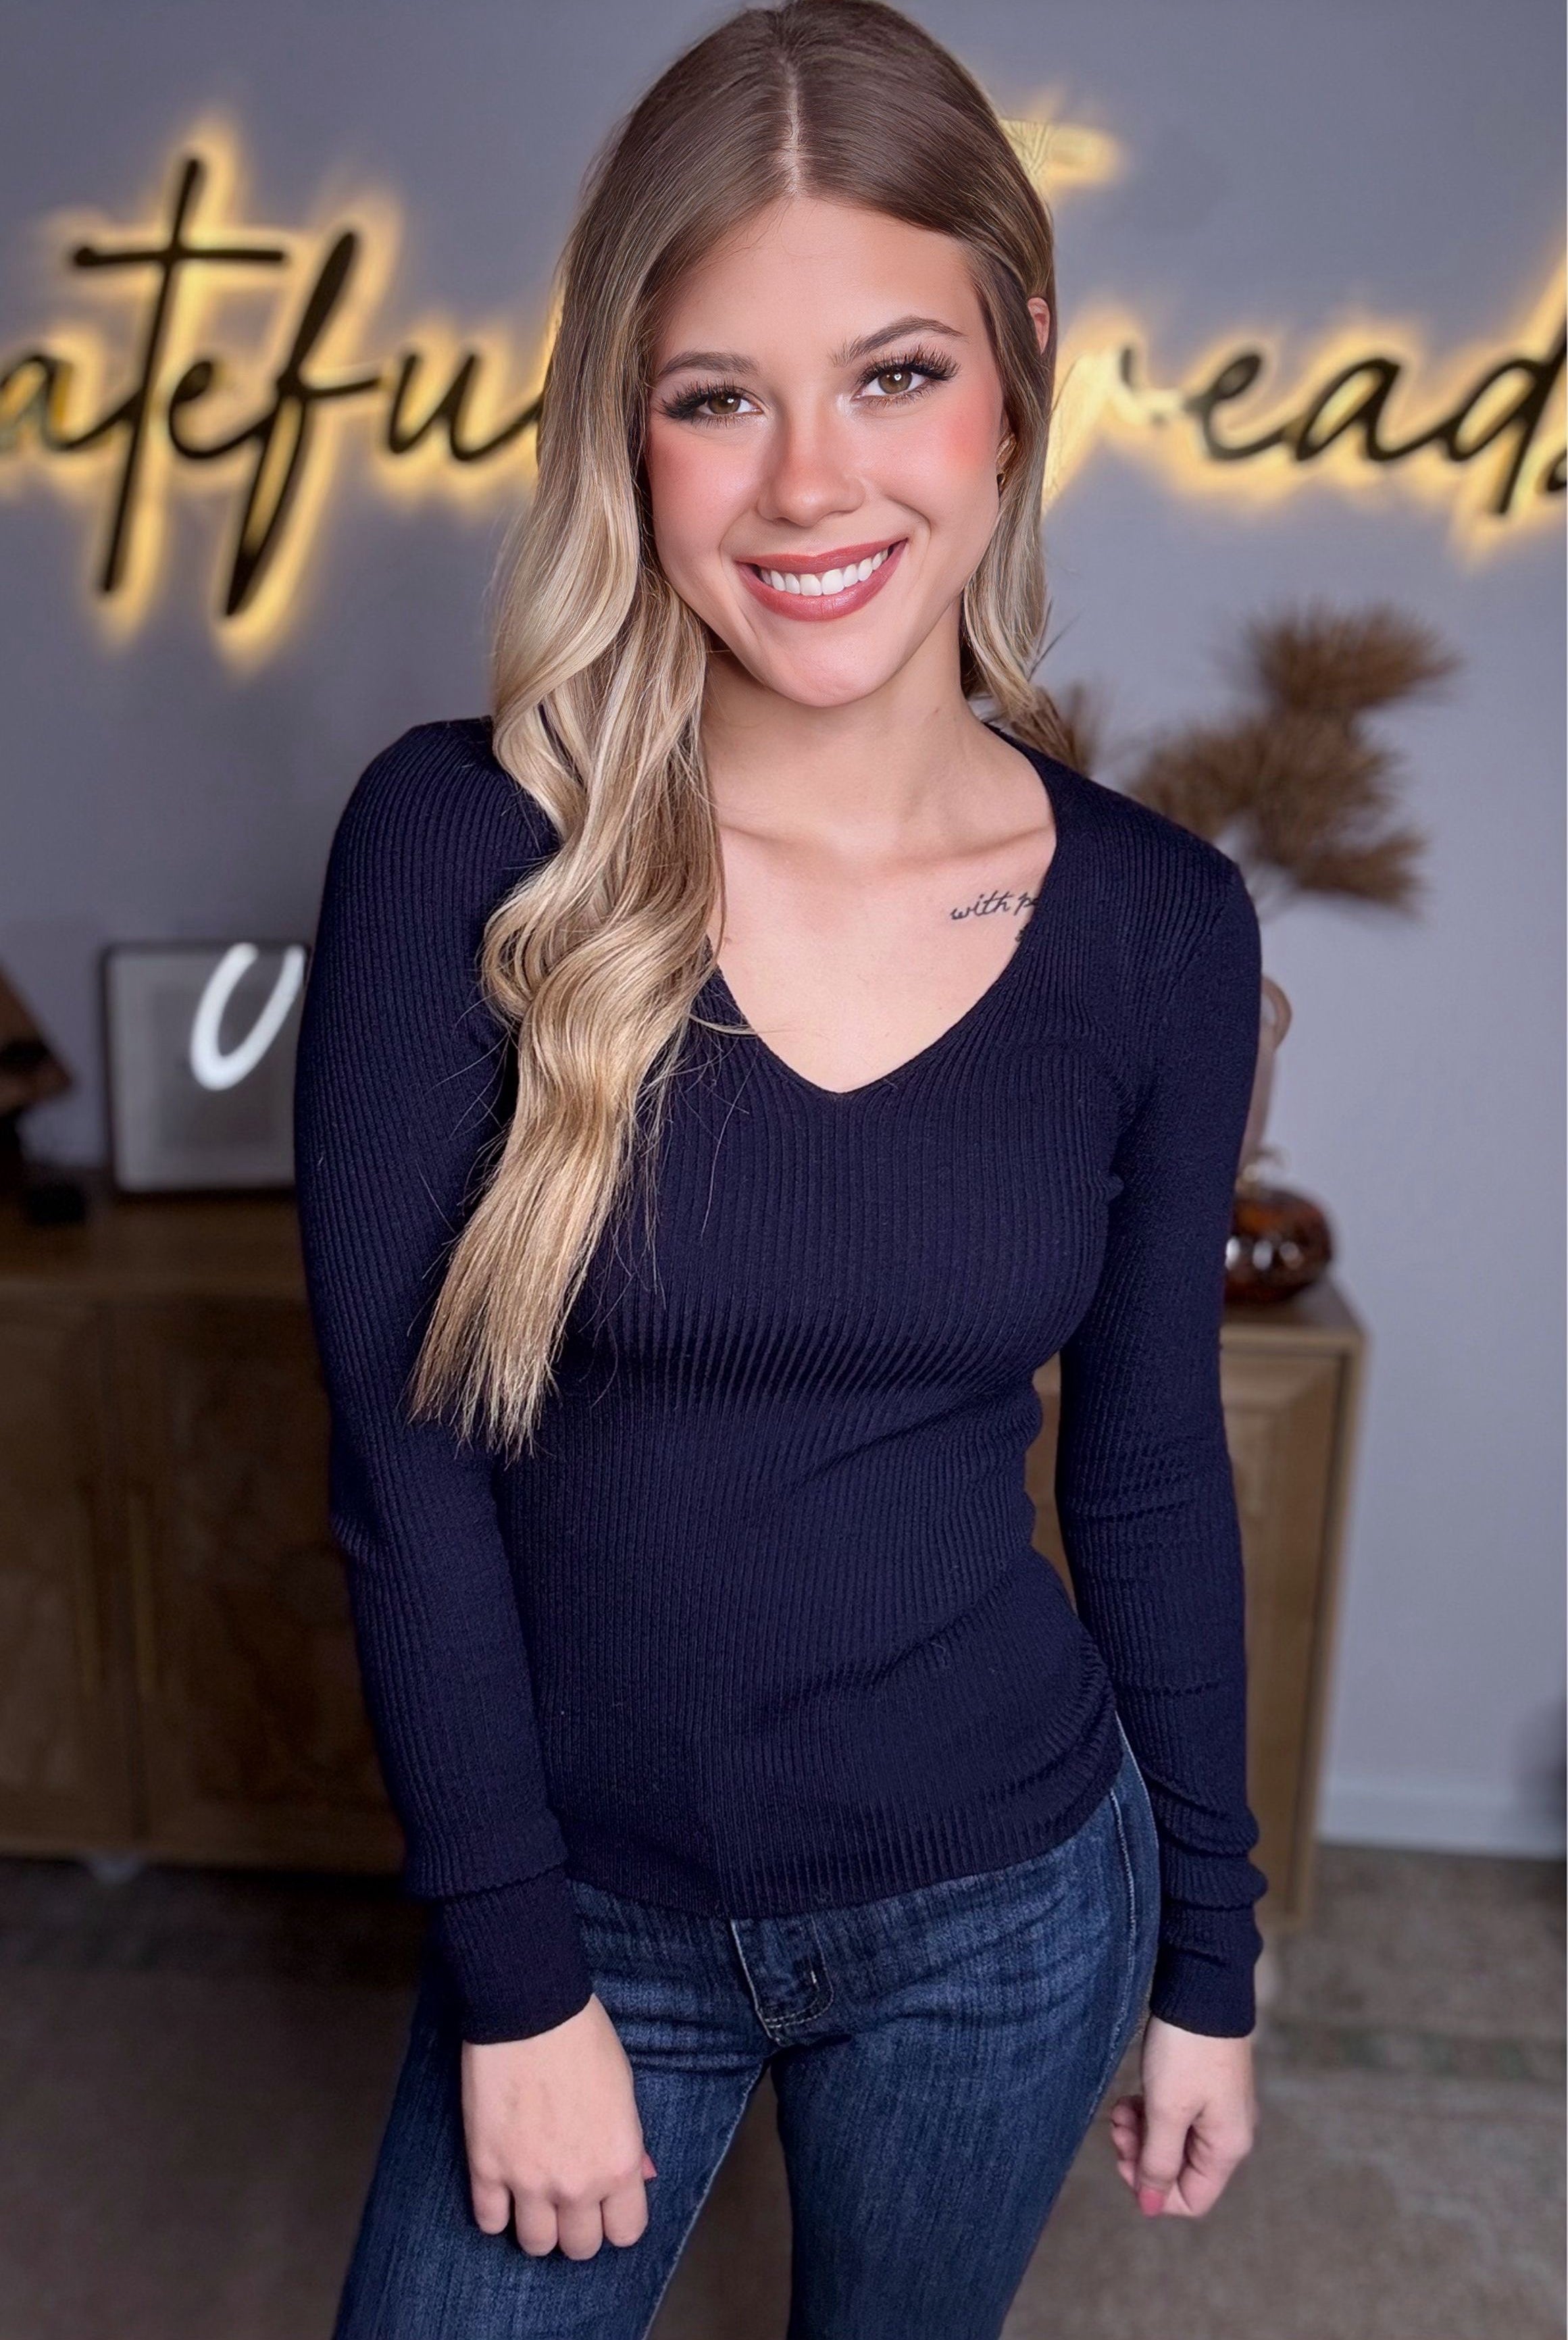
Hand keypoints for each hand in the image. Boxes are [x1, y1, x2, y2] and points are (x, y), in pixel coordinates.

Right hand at [461, 1993, 658, 2258]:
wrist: (530, 2009)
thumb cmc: (584, 2040)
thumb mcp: (624, 2091)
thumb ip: (628, 2143)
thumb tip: (636, 2176)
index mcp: (618, 2164)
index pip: (626, 2232)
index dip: (616, 2219)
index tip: (607, 2205)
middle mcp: (577, 2184)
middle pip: (580, 2247)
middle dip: (577, 2226)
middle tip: (569, 2198)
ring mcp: (528, 2181)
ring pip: (535, 2245)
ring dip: (537, 2225)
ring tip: (535, 2196)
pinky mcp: (486, 2169)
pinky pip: (489, 2222)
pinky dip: (496, 2211)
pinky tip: (502, 2189)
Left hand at [1107, 2013, 1257, 2217]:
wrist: (1202, 1986)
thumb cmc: (1187, 2050)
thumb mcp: (1167, 2110)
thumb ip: (1159, 2162)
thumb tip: (1150, 2207)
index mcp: (1227, 2146)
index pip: (1192, 2199)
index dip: (1154, 2191)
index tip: (1123, 2160)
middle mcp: (1229, 2133)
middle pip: (1181, 2171)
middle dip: (1142, 2156)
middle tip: (1117, 2127)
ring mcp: (1218, 2109)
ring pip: (1174, 2143)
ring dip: (1142, 2133)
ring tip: (1121, 2109)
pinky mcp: (1204, 2087)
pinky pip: (1175, 2118)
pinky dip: (1151, 2114)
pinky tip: (1132, 2098)